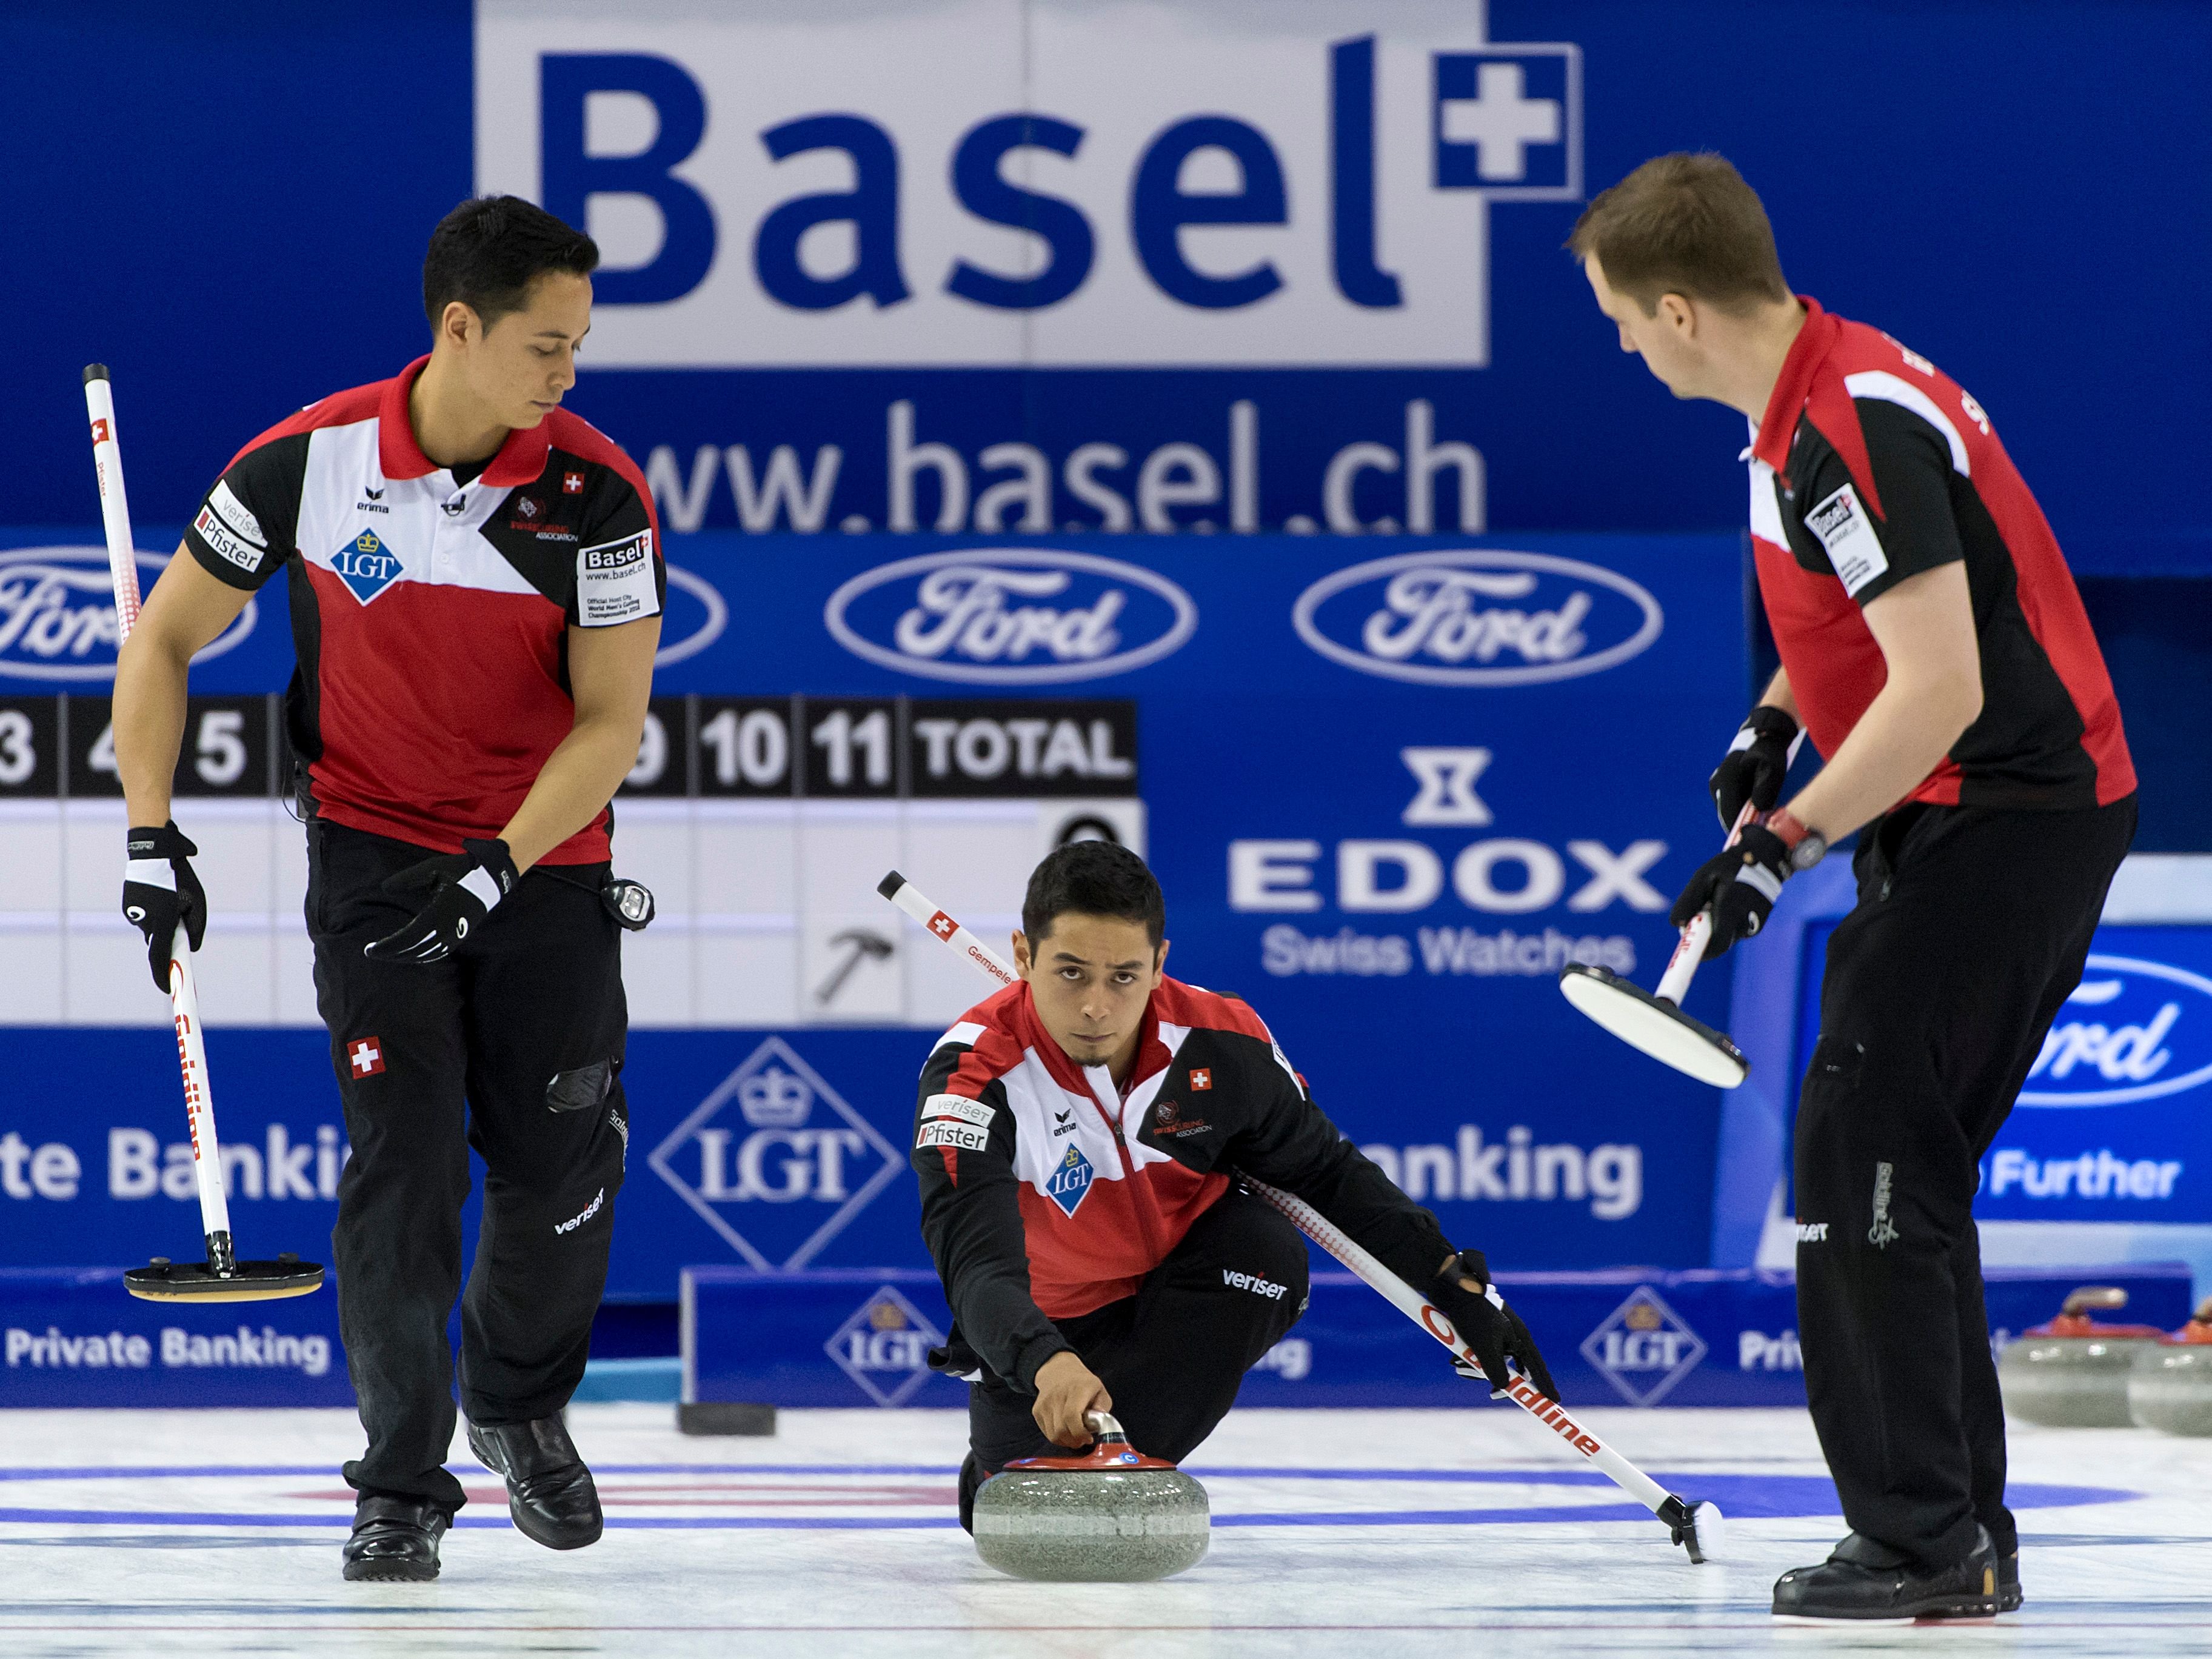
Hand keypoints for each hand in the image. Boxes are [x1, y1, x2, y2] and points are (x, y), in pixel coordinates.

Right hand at [122, 822, 207, 992]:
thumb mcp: (196, 901)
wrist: (152, 853)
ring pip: (152, 928)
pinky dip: (154, 912)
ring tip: (170, 898)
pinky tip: (159, 895)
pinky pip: (145, 917)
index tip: (166, 988)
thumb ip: (195, 927)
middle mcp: (145, 921)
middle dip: (169, 940)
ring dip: (163, 922)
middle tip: (178, 925)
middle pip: (158, 943)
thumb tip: (192, 949)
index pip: (160, 958)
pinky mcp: (128, 906)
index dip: (162, 976)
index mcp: (162, 922)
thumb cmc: (179, 877)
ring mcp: (133, 914)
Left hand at [364, 838, 517, 963]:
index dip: (388, 946)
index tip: (371, 948)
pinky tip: (410, 954)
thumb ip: (407, 879)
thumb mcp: (432, 869)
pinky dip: (421, 956)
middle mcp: (448, 928)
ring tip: (387, 954)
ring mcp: (455, 935)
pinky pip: (437, 953)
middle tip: (371, 952)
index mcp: (440, 912)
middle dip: (391, 954)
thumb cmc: (460, 871)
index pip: (409, 938)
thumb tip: (384, 888)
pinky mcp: (460, 937)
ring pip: (426, 954)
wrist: (491, 879)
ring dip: (404, 956)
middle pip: (415, 950)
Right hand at [1031, 1350, 1112, 1448]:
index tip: (1089, 1437)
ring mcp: (1045, 1403)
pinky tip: (1065, 1431)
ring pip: (1053, 1435)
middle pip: (1061, 1430)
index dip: (1080, 1433)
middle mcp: (1058, 1396)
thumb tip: (1099, 1421)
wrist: (1058, 1370)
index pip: (1072, 1416)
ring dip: (1066, 1441)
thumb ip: (1103, 1406)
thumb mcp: (1100, 1389)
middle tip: (1083, 1439)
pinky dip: (1057, 1437)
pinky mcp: (1037, 1410)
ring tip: (1074, 1436)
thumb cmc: (1081, 1383)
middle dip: (1074, 1441)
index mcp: (1077, 1389)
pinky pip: (1047, 1433)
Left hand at [1431, 1249, 1557, 1400]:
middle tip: (1492, 1395)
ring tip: (1458, 1365)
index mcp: (1520, 1338)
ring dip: (1476, 1369)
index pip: (1537, 1367)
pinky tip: (1454, 1358)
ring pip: (1492, 1363)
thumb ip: (1496, 1369)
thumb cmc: (1473, 1316)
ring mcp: (1496, 1335)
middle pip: (1513, 1369)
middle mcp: (1511, 1337)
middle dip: (1499, 1380)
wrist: (1452, 1291)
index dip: (1545, 1385)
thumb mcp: (1485, 1346)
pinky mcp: (1481, 1333)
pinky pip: (1478, 1355)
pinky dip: (1468, 1359)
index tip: (1554, 1401)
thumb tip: (1504, 1388)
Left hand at [1669, 822, 1791, 959]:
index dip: (1700, 952)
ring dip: (1715, 925)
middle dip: (1704, 933)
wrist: (1766, 858)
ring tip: (1717, 899)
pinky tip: (1727, 902)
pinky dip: (1725, 922)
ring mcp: (1755, 926)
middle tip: (1701, 908)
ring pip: (1725, 936)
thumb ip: (1689, 900)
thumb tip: (1675, 924)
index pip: (1717, 945)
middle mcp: (1747, 923)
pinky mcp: (1757, 926)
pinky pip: (1733, 931)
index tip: (1687, 949)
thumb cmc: (1731, 865)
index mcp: (1733, 910)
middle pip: (1718, 943)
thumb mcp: (1704, 876)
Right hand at [1710, 705, 1799, 830]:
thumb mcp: (1772, 770)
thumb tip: (1759, 809)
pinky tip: (1755, 812)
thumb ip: (1766, 789)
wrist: (1762, 738)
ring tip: (1758, 824)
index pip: (1729, 812)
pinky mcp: (1721, 786)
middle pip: (1728, 813)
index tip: (1749, 840)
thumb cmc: (1769, 753)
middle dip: (1741, 824)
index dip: (1739, 829)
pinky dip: (1741, 810)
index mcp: (1727, 780)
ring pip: (1729, 809)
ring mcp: (1717, 784)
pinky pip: (1730, 803)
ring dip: (1741, 817)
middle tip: (1757, 834)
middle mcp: (1717, 783)